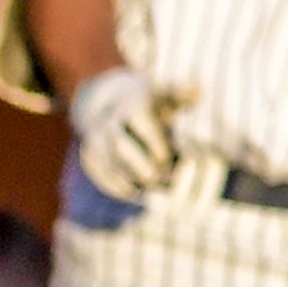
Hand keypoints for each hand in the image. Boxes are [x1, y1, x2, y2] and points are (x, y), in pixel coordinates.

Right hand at [68, 66, 181, 201]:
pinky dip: (117, 187)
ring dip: (128, 180)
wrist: (112, 105)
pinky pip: (100, 174)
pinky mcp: (90, 157)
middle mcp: (108, 122)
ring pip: (108, 163)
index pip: (140, 123)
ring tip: (149, 192)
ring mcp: (96, 140)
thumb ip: (182, 95)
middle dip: (139, 166)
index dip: (153, 142)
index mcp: (131, 105)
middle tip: (158, 181)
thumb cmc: (152, 103)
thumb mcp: (167, 94)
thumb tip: (197, 92)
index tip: (166, 159)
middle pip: (120, 146)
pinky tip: (135, 194)